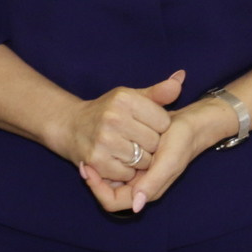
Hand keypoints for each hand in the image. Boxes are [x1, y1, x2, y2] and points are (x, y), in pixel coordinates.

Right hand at [58, 73, 186, 183]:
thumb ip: (158, 92)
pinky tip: (117, 160)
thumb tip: (181, 78)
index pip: (163, 122)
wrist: (70, 126)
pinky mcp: (96, 160)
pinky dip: (126, 171)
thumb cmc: (107, 111)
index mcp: (124, 99)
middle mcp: (113, 117)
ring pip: (143, 160)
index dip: (158, 127)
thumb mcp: (131, 97)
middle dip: (150, 145)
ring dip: (139, 160)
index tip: (145, 126)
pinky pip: (127, 173)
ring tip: (127, 150)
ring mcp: (104, 140)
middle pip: (154, 143)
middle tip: (136, 140)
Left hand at [78, 88, 234, 215]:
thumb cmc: (182, 141)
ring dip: (98, 168)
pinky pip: (114, 165)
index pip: (112, 202)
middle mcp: (139, 185)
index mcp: (146, 191)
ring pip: (108, 178)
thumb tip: (136, 206)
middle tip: (83, 161)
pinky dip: (106, 157)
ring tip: (89, 153)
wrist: (191, 122)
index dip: (97, 189)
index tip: (87, 168)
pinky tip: (101, 144)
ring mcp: (137, 173)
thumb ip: (153, 184)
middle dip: (95, 178)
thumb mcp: (169, 161)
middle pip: (107, 192)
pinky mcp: (135, 160)